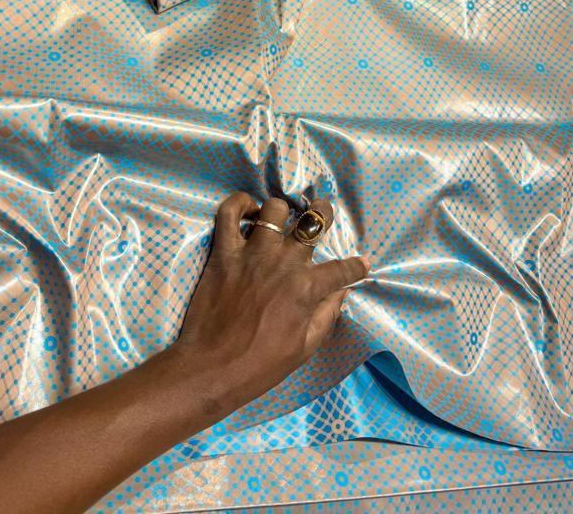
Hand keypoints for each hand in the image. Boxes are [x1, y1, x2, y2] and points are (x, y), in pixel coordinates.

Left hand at [172, 193, 369, 413]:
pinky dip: (238, 204)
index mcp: (306, 288)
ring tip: (280, 219)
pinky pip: (229, 213)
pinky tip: (247, 211)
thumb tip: (341, 292)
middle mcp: (283, 263)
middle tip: (322, 214)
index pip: (341, 270)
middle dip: (323, 213)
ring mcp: (252, 254)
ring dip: (281, 211)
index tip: (361, 264)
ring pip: (274, 210)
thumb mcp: (304, 348)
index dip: (356, 267)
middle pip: (312, 222)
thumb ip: (326, 315)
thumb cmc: (260, 365)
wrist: (211, 368)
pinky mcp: (223, 252)